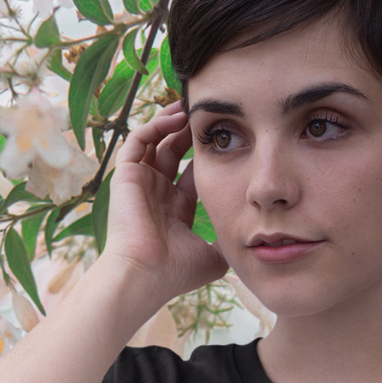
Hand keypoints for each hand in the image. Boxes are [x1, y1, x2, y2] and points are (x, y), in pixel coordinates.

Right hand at [101, 101, 227, 300]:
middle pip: (174, 151)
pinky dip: (155, 125)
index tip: (228, 138)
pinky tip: (175, 117)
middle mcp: (157, 193)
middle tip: (211, 114)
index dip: (209, 154)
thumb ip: (231, 240)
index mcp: (176, 209)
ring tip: (193, 107)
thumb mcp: (215, 255)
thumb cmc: (176, 272)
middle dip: (192, 132)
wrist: (145, 276)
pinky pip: (138, 140)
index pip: (193, 172)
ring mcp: (141, 184)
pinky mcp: (126, 176)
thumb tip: (255, 236)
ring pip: (156, 140)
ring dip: (173, 122)